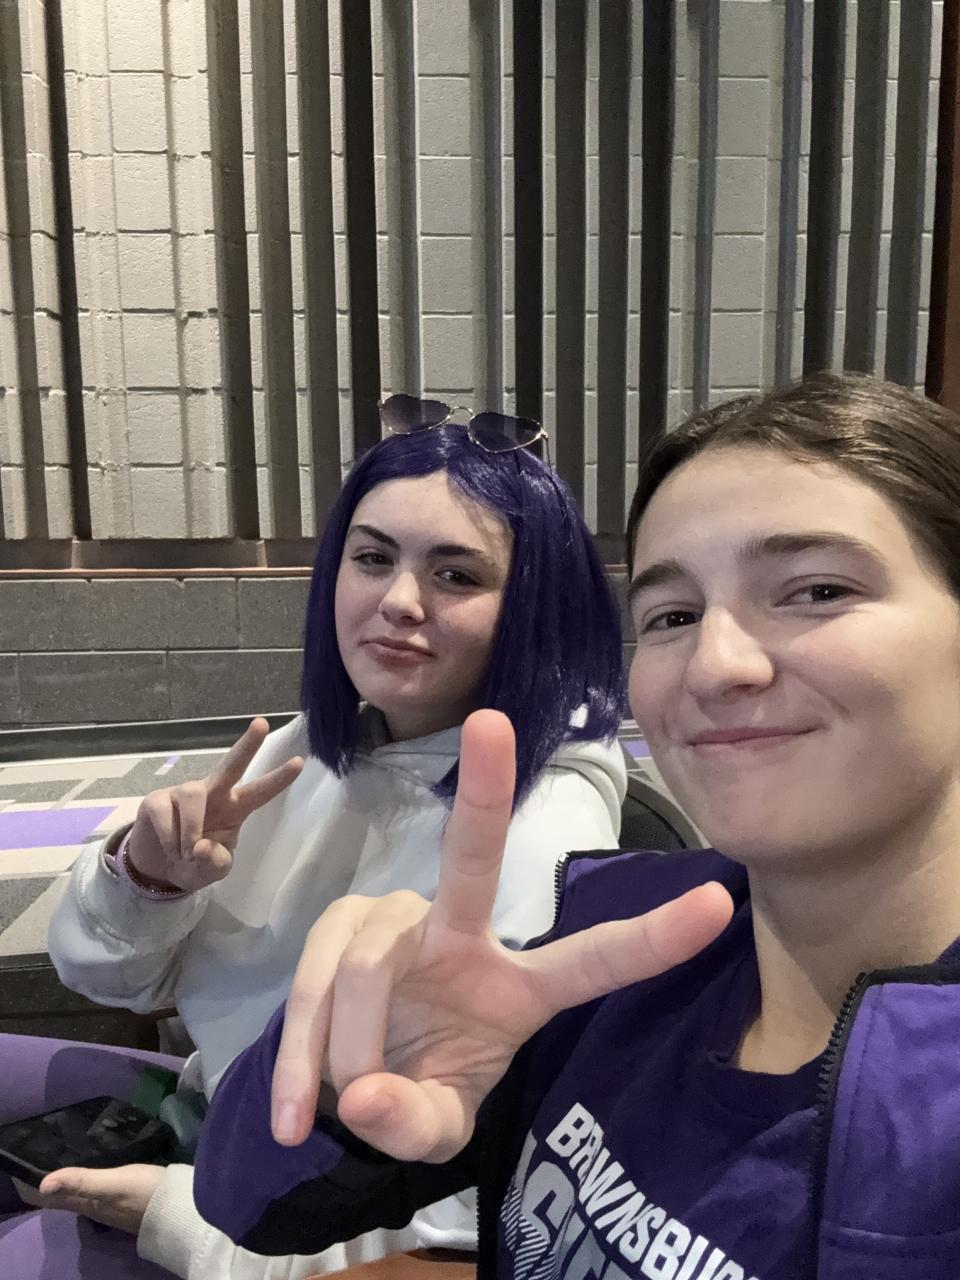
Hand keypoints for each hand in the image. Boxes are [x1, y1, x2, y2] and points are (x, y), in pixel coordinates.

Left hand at [14, 1163, 163, 1234]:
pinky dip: (99, 1181)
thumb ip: (81, 1181)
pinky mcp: (133, 1201)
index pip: (60, 1199)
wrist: (180, 1209)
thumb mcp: (112, 1184)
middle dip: (62, 1183)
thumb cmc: (144, 1193)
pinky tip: (106, 1169)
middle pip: (73, 1198)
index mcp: (89, 1205)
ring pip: (90, 1195)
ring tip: (75, 1160)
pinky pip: (107, 1191)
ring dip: (80, 1182)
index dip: (46, 1188)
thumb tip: (43, 1184)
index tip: (34, 1171)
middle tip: (54, 1158)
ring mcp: (117, 1207)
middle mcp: (99, 1209)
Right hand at [128, 717, 303, 891]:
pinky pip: (164, 812)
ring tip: (186, 852)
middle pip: (232, 764)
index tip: (300, 762)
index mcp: (235, 809)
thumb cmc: (194, 863)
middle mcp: (213, 793)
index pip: (260, 792)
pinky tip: (170, 847)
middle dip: (248, 745)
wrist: (158, 869)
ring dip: (190, 829)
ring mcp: (183, 793)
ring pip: (192, 794)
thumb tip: (201, 847)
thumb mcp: (213, 872)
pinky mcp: (157, 800)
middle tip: (263, 724)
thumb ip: (215, 863)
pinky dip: (169, 837)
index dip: (278, 779)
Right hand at [271, 710, 732, 1163]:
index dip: (653, 938)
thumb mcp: (433, 1127)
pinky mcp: (339, 924)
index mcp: (518, 987)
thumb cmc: (416, 1089)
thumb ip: (415, 1124)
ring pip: (370, 966)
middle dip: (486, 791)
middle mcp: (461, 933)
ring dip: (347, 1051)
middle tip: (491, 721)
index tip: (718, 905)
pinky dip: (300, 1055)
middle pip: (473, 857)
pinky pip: (317, 981)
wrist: (346, 1084)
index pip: (593, 960)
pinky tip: (295, 1115)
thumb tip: (366, 1095)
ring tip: (340, 1109)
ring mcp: (396, 919)